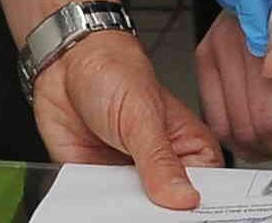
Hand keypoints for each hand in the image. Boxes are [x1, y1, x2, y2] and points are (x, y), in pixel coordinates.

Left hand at [33, 24, 221, 209]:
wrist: (65, 63)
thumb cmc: (115, 72)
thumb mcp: (142, 116)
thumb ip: (160, 161)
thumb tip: (184, 198)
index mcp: (189, 149)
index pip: (206, 191)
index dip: (198, 207)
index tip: (184, 212)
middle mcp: (162, 169)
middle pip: (169, 210)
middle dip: (157, 214)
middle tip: (145, 205)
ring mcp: (130, 180)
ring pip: (134, 214)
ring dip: (124, 213)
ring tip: (118, 200)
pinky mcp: (99, 186)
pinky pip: (100, 210)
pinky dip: (94, 211)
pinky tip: (92, 203)